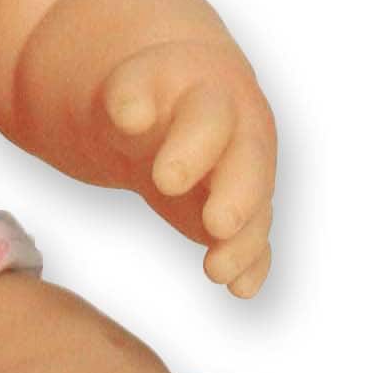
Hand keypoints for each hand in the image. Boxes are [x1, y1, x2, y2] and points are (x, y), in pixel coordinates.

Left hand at [100, 40, 277, 296]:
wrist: (170, 95)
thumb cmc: (137, 91)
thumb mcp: (118, 87)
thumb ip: (123, 99)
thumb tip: (128, 116)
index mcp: (197, 83)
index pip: (201, 110)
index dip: (187, 140)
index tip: (139, 137)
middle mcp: (229, 120)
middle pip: (243, 156)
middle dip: (234, 191)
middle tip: (215, 223)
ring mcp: (240, 162)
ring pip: (253, 198)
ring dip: (242, 236)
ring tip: (216, 269)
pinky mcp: (240, 204)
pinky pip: (254, 232)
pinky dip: (251, 259)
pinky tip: (240, 288)